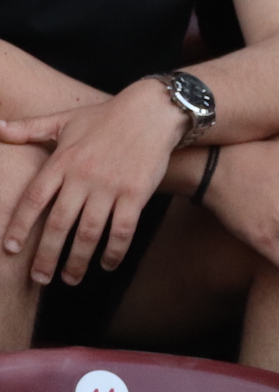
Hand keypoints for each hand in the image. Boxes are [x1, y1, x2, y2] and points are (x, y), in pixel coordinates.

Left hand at [0, 80, 185, 284]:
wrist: (152, 112)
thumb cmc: (105, 116)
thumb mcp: (64, 118)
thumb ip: (28, 128)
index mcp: (61, 161)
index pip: (33, 200)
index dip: (19, 227)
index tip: (9, 249)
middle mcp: (82, 177)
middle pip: (58, 225)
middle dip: (45, 256)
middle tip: (39, 279)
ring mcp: (110, 187)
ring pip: (89, 233)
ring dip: (78, 261)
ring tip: (70, 278)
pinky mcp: (135, 194)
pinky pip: (122, 230)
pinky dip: (114, 251)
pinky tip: (107, 264)